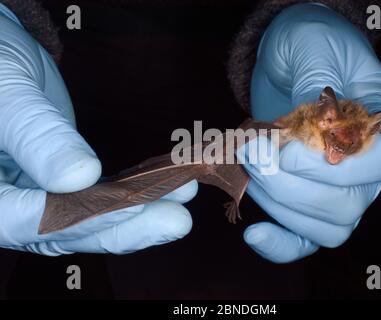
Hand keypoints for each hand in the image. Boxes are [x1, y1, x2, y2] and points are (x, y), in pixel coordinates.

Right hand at [0, 8, 197, 254]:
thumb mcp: (8, 91)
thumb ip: (37, 135)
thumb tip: (80, 178)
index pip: (20, 219)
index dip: (79, 217)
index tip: (130, 204)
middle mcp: (2, 204)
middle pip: (61, 231)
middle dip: (124, 226)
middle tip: (178, 220)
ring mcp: (29, 198)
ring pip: (84, 222)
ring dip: (137, 216)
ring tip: (182, 199)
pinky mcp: (56, 187)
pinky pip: (92, 202)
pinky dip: (128, 198)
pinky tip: (167, 192)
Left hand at [240, 3, 380, 261]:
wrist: (288, 62)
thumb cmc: (309, 47)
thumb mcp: (314, 47)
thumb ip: (316, 81)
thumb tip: (310, 127)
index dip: (338, 166)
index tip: (287, 151)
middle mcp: (370, 165)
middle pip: (349, 203)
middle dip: (292, 186)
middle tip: (254, 154)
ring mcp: (340, 188)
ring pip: (326, 227)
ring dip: (280, 205)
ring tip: (250, 168)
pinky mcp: (308, 200)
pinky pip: (304, 240)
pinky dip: (279, 244)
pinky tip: (252, 231)